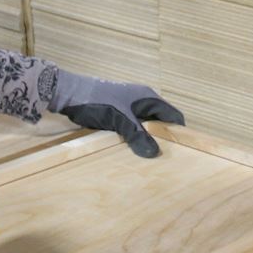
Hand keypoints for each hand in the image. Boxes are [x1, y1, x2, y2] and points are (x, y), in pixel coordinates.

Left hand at [49, 70, 183, 157]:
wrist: (69, 94)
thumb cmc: (97, 102)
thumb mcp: (119, 119)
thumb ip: (137, 135)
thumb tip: (155, 153)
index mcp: (147, 97)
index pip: (173, 114)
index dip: (179, 130)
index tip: (183, 150)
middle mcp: (142, 102)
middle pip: (161, 121)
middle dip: (164, 137)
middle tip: (167, 158)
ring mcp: (129, 108)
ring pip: (146, 126)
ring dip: (148, 139)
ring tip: (151, 158)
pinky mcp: (118, 115)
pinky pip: (133, 129)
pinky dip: (136, 138)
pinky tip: (134, 151)